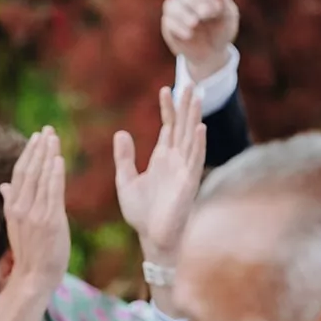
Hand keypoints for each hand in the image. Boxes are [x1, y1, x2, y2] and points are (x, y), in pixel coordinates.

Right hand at [0, 129, 70, 299]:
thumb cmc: (30, 252)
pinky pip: (52, 193)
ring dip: (48, 155)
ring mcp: (34, 215)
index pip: (19, 174)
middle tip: (47, 130)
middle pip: (29, 171)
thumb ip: (11, 202)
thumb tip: (4, 185)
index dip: (28, 154)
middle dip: (39, 148)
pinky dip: (54, 175)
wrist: (34, 277)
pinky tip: (58, 159)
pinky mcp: (50, 222)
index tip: (36, 137)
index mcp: (13, 207)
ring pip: (40, 178)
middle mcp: (21, 208)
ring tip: (54, 138)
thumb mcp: (17, 225)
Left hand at [113, 86, 205, 262]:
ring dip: (194, 118)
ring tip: (196, 97)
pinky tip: (200, 128)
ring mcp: (184, 170)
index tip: (164, 89)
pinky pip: (195, 160)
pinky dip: (197, 144)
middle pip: (183, 127)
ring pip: (191, 138)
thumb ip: (124, 158)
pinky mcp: (189, 183)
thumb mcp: (126, 180)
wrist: (152, 238)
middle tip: (190, 83)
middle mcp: (176, 161)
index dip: (167, 109)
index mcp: (162, 159)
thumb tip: (121, 132)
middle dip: (186, 106)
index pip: (168, 127)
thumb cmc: (141, 213)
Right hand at [161, 0, 237, 80]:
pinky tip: (189, 35)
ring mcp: (176, 11)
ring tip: (194, 24)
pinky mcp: (169, 25)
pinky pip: (168, 21)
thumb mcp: (229, 17)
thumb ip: (224, 1)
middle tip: (205, 14)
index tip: (216, 9)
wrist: (212, 52)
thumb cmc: (221, 31)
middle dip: (194, 2)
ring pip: (171, 4)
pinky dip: (178, 27)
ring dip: (183, 13)